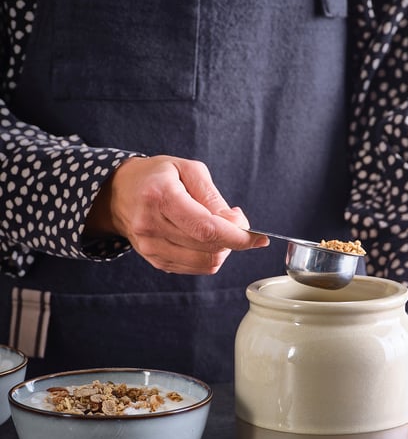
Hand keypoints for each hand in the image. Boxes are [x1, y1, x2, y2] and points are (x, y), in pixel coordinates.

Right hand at [85, 155, 267, 272]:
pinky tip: (204, 238)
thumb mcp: (188, 170)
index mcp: (160, 197)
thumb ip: (214, 197)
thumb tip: (237, 224)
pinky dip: (209, 255)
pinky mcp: (155, 261)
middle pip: (208, 247)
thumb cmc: (157, 176)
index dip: (237, 237)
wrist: (119, 193)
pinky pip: (196, 267)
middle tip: (235, 222)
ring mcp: (150, 247)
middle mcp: (151, 225)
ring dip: (222, 249)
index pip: (206, 228)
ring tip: (217, 228)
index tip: (258, 237)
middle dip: (233, 240)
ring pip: (205, 262)